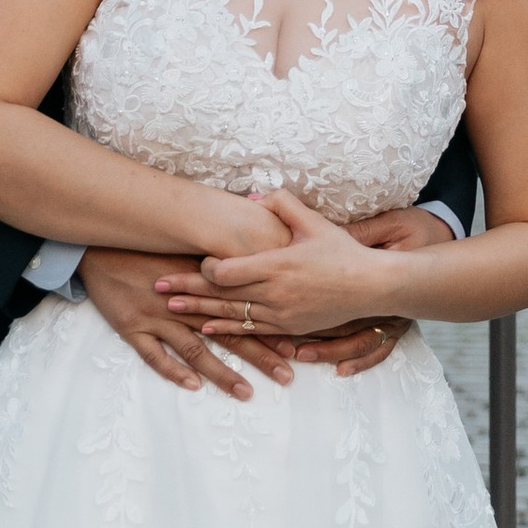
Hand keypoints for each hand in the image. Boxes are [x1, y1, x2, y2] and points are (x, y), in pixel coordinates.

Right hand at [79, 245, 284, 396]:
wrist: (100, 244)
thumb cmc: (145, 244)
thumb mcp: (185, 244)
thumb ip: (217, 260)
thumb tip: (254, 268)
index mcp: (202, 282)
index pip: (243, 309)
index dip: (270, 328)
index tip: (295, 346)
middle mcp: (185, 303)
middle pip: (229, 333)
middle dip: (260, 355)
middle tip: (286, 377)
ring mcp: (158, 317)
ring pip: (196, 350)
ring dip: (223, 373)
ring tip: (247, 392)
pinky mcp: (131, 327)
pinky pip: (154, 355)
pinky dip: (173, 371)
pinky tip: (193, 386)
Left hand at [188, 188, 396, 338]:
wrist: (371, 287)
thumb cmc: (341, 252)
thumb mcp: (313, 222)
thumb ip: (281, 204)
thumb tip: (252, 195)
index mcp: (277, 265)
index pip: (227, 271)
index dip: (206, 267)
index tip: (196, 260)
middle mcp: (274, 294)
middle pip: (220, 295)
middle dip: (186, 290)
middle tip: (156, 287)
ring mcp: (281, 315)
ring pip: (231, 316)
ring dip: (199, 313)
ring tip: (170, 308)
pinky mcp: (289, 329)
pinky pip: (251, 331)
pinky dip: (226, 331)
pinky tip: (206, 330)